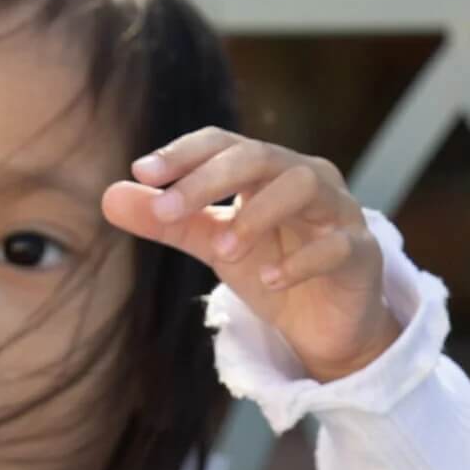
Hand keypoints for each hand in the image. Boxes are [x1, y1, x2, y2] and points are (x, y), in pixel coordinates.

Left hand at [102, 129, 400, 381]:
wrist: (325, 325)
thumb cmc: (272, 270)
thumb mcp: (212, 245)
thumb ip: (167, 223)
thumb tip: (109, 197)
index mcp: (266, 171)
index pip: (223, 144)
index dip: (184, 154)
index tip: (142, 173)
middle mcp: (305, 177)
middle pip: (258, 157)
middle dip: (207, 180)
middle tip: (165, 211)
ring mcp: (339, 212)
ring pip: (303, 186)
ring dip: (256, 215)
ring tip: (222, 253)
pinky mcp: (360, 253)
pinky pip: (336, 245)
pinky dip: (301, 261)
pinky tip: (270, 281)